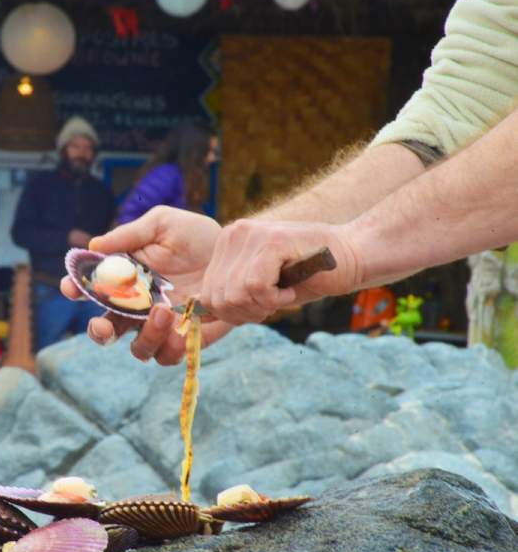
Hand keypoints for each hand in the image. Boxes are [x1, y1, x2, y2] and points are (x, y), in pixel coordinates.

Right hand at [61, 206, 230, 364]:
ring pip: (138, 348)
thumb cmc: (193, 235)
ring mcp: (159, 326)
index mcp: (122, 279)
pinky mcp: (184, 338)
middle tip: (103, 325)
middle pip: (105, 330)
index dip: (75, 289)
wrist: (234, 253)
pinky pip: (168, 355)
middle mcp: (135, 308)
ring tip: (162, 312)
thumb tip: (94, 245)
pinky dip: (169, 347)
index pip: (90, 289)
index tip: (71, 287)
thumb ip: (129, 235)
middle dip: (99, 331)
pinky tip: (180, 329)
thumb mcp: (162, 224)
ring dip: (144, 336)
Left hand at [201, 218, 362, 324]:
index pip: (207, 296)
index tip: (260, 308)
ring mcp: (250, 234)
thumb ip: (231, 296)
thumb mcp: (260, 289)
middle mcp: (232, 234)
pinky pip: (255, 287)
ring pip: (235, 295)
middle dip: (246, 313)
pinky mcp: (271, 240)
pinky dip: (275, 299)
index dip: (233, 315)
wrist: (352, 256)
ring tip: (283, 294)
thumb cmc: (307, 277)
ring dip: (263, 306)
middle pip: (218, 299)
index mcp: (226, 245)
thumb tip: (198, 317)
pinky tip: (290, 290)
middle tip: (274, 303)